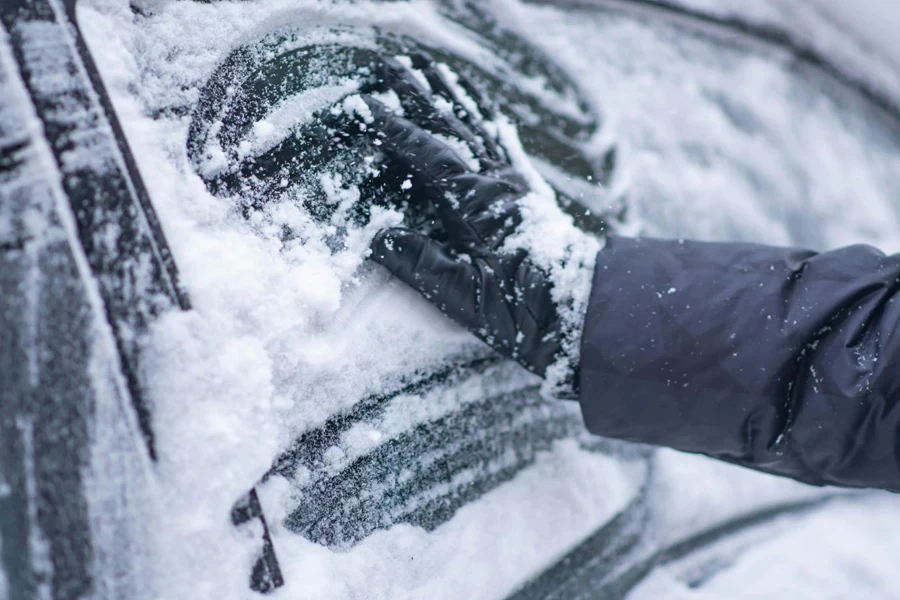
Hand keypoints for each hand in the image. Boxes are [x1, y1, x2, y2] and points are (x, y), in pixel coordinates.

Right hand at [362, 53, 594, 396]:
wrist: (585, 309)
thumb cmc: (527, 310)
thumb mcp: (467, 297)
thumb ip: (422, 264)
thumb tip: (379, 235)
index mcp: (480, 204)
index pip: (430, 156)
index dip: (397, 131)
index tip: (369, 108)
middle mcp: (499, 182)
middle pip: (453, 126)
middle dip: (420, 94)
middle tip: (392, 65)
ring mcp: (516, 182)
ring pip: (479, 125)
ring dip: (453, 95)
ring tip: (432, 68)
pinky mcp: (529, 189)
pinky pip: (505, 142)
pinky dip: (489, 118)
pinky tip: (482, 105)